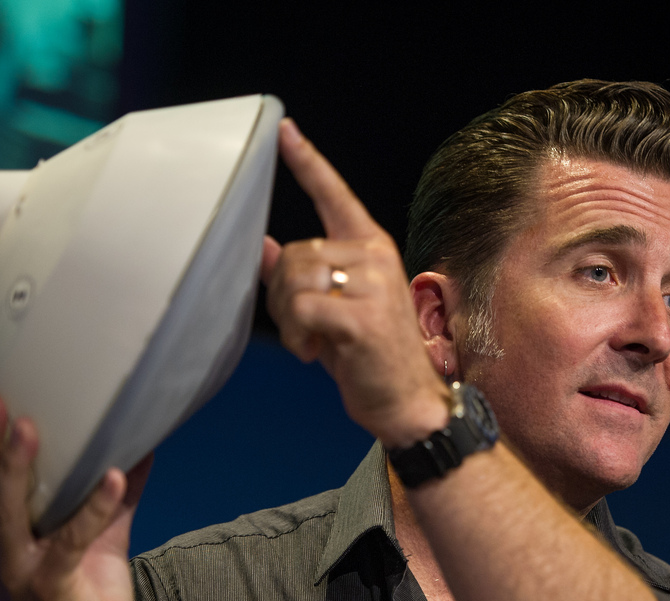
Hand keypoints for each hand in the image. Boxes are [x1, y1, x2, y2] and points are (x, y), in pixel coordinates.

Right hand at [0, 386, 147, 600]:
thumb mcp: (102, 540)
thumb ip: (115, 498)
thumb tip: (141, 448)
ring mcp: (19, 573)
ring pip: (5, 511)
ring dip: (15, 466)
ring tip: (28, 425)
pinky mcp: (52, 589)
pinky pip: (71, 542)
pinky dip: (94, 507)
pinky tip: (115, 476)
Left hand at [261, 119, 449, 447]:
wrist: (408, 401)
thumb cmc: (370, 356)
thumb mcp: (332, 309)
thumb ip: (300, 275)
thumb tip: (261, 246)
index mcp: (371, 248)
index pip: (335, 195)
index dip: (307, 162)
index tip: (282, 131)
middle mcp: (375, 257)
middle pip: (295, 250)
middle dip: (280, 291)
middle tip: (296, 325)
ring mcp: (372, 284)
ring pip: (294, 277)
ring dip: (287, 315)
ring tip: (307, 340)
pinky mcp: (362, 316)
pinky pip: (302, 308)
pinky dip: (296, 335)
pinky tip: (312, 352)